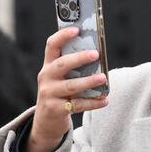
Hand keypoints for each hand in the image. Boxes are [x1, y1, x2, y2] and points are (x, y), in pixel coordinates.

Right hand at [27, 26, 108, 151]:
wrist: (46, 122)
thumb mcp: (61, 79)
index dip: (63, 36)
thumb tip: (97, 56)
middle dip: (79, 58)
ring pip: (71, 86)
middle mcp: (45, 77)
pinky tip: (104, 100)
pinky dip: (92, 103)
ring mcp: (49, 94)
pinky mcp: (55, 109)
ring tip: (103, 78)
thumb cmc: (59, 95)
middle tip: (96, 54)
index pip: (52, 45)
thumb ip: (73, 68)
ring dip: (89, 81)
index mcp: (48, 65)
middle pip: (62, 64)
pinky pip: (77, 105)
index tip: (77, 30)